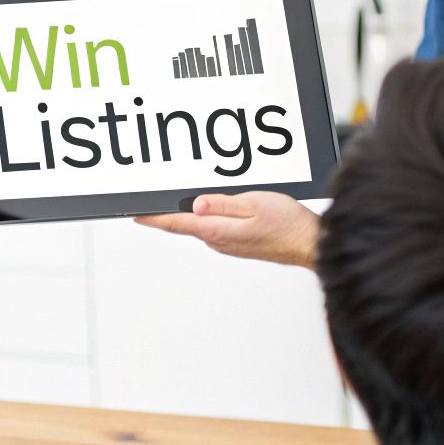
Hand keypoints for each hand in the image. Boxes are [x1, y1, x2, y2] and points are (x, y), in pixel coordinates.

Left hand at [134, 191, 319, 269]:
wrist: (308, 243)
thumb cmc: (286, 224)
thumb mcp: (253, 204)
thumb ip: (222, 203)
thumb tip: (195, 204)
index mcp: (217, 230)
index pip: (176, 223)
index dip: (153, 218)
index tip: (135, 214)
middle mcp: (218, 240)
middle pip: (184, 224)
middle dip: (166, 213)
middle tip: (149, 202)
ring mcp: (227, 244)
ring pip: (200, 225)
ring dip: (187, 214)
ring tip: (175, 200)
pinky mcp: (237, 243)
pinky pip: (214, 228)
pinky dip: (205, 217)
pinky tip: (208, 208)